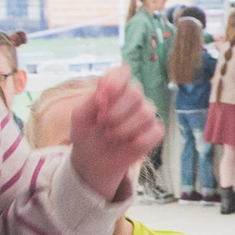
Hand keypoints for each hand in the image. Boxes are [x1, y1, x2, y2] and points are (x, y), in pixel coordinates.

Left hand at [68, 66, 161, 198]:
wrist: (92, 163)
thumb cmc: (86, 134)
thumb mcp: (80, 117)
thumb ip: (91, 100)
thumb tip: (103, 87)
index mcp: (115, 88)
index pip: (123, 72)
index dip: (117, 80)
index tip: (105, 92)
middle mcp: (133, 98)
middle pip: (136, 93)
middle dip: (116, 111)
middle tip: (102, 123)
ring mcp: (146, 114)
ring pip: (146, 113)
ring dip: (124, 128)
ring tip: (110, 136)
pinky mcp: (155, 132)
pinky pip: (155, 132)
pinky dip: (138, 141)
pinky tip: (126, 145)